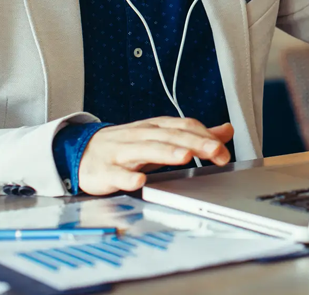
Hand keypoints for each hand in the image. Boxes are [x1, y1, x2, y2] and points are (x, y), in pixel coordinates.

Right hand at [79, 117, 233, 194]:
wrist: (82, 151)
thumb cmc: (128, 145)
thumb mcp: (161, 136)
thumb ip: (194, 135)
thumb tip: (226, 130)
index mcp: (156, 127)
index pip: (184, 126)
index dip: (204, 136)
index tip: (223, 149)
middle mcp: (141, 136)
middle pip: (170, 137)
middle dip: (194, 143)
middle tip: (215, 151)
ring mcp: (122, 152)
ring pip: (146, 150)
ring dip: (166, 153)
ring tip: (185, 157)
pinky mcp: (105, 171)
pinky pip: (117, 174)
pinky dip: (127, 177)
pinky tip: (139, 181)